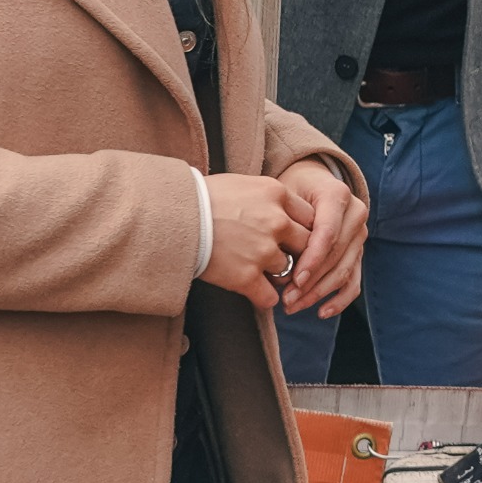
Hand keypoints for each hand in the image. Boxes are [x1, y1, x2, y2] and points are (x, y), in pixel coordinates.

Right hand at [203, 173, 312, 310]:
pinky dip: (263, 298)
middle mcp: (276, 222)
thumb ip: (268, 197)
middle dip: (299, 254)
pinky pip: (270, 297)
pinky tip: (253, 291)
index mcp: (277, 194)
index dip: (304, 230)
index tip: (294, 238)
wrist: (169, 217)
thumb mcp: (242, 184)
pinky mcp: (246, 277)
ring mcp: (263, 251)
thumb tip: (284, 210)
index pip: (312, 217)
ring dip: (277, 275)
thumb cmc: (201, 197)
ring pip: (289, 272)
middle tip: (284, 259)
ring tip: (259, 272)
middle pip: (308, 245)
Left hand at [275, 158, 366, 318]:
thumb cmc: (292, 189)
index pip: (328, 234)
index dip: (312, 260)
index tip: (293, 280)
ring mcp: (360, 235)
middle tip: (286, 300)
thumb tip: (278, 262)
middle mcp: (355, 214)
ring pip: (343, 271)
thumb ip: (285, 219)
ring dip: (319, 293)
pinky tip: (321, 312)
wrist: (311, 182)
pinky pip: (354, 281)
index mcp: (338, 195)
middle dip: (311, 282)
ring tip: (293, 306)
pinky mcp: (358, 252)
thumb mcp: (285, 193)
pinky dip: (340, 300)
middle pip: (335, 256)